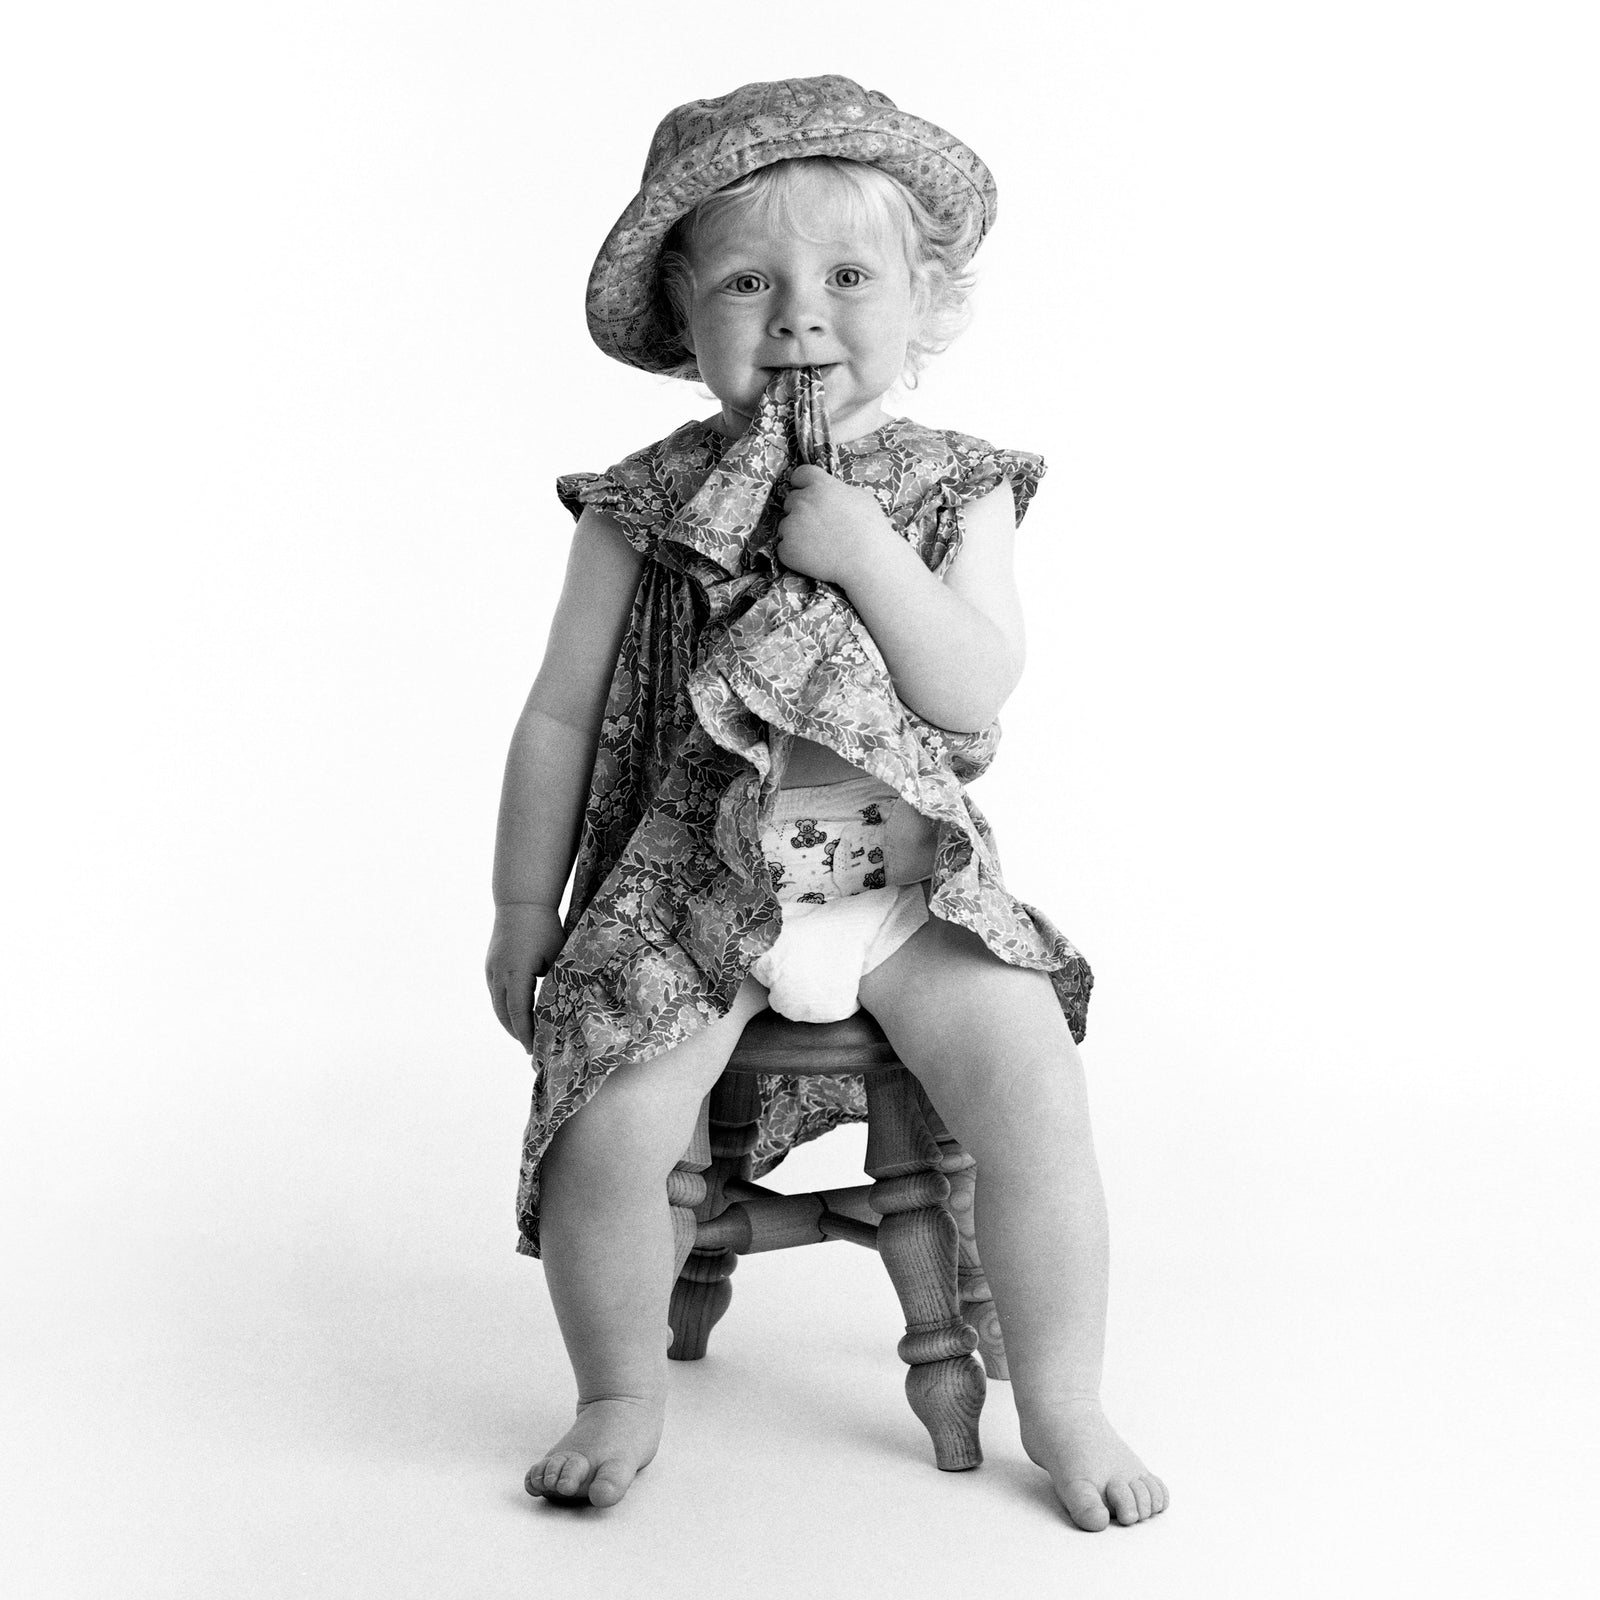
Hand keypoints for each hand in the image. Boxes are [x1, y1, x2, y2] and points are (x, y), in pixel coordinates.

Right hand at [486, 902, 564, 1052]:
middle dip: (517, 1033)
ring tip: (525, 1036)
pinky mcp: (491, 966)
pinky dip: (505, 1008)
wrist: (520, 902)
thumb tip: (569, 1004)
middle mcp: (499, 974)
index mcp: (516, 972)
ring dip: (510, 1022)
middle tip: (531, 1049)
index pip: (518, 1012)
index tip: (533, 1049)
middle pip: (504, 1014)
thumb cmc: (544, 927)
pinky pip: (496, 994)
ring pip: (497, 1006)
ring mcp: (492, 970)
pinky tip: (518, 1015)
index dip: (525, 1033)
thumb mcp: (557, 954)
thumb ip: (559, 980)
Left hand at [775, 464, 896, 588]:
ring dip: (796, 533)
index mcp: (820, 485)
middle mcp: (802, 501)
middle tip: (819, 526)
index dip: (802, 484)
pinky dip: (794, 553)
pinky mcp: (787, 549)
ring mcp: (792, 525)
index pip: (800, 474)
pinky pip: (783, 548)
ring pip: (785, 525)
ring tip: (819, 544)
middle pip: (791, 501)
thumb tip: (831, 492)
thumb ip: (839, 490)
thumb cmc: (871, 530)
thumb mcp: (861, 497)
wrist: (867, 562)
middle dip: (801, 511)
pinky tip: (812, 558)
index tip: (806, 493)